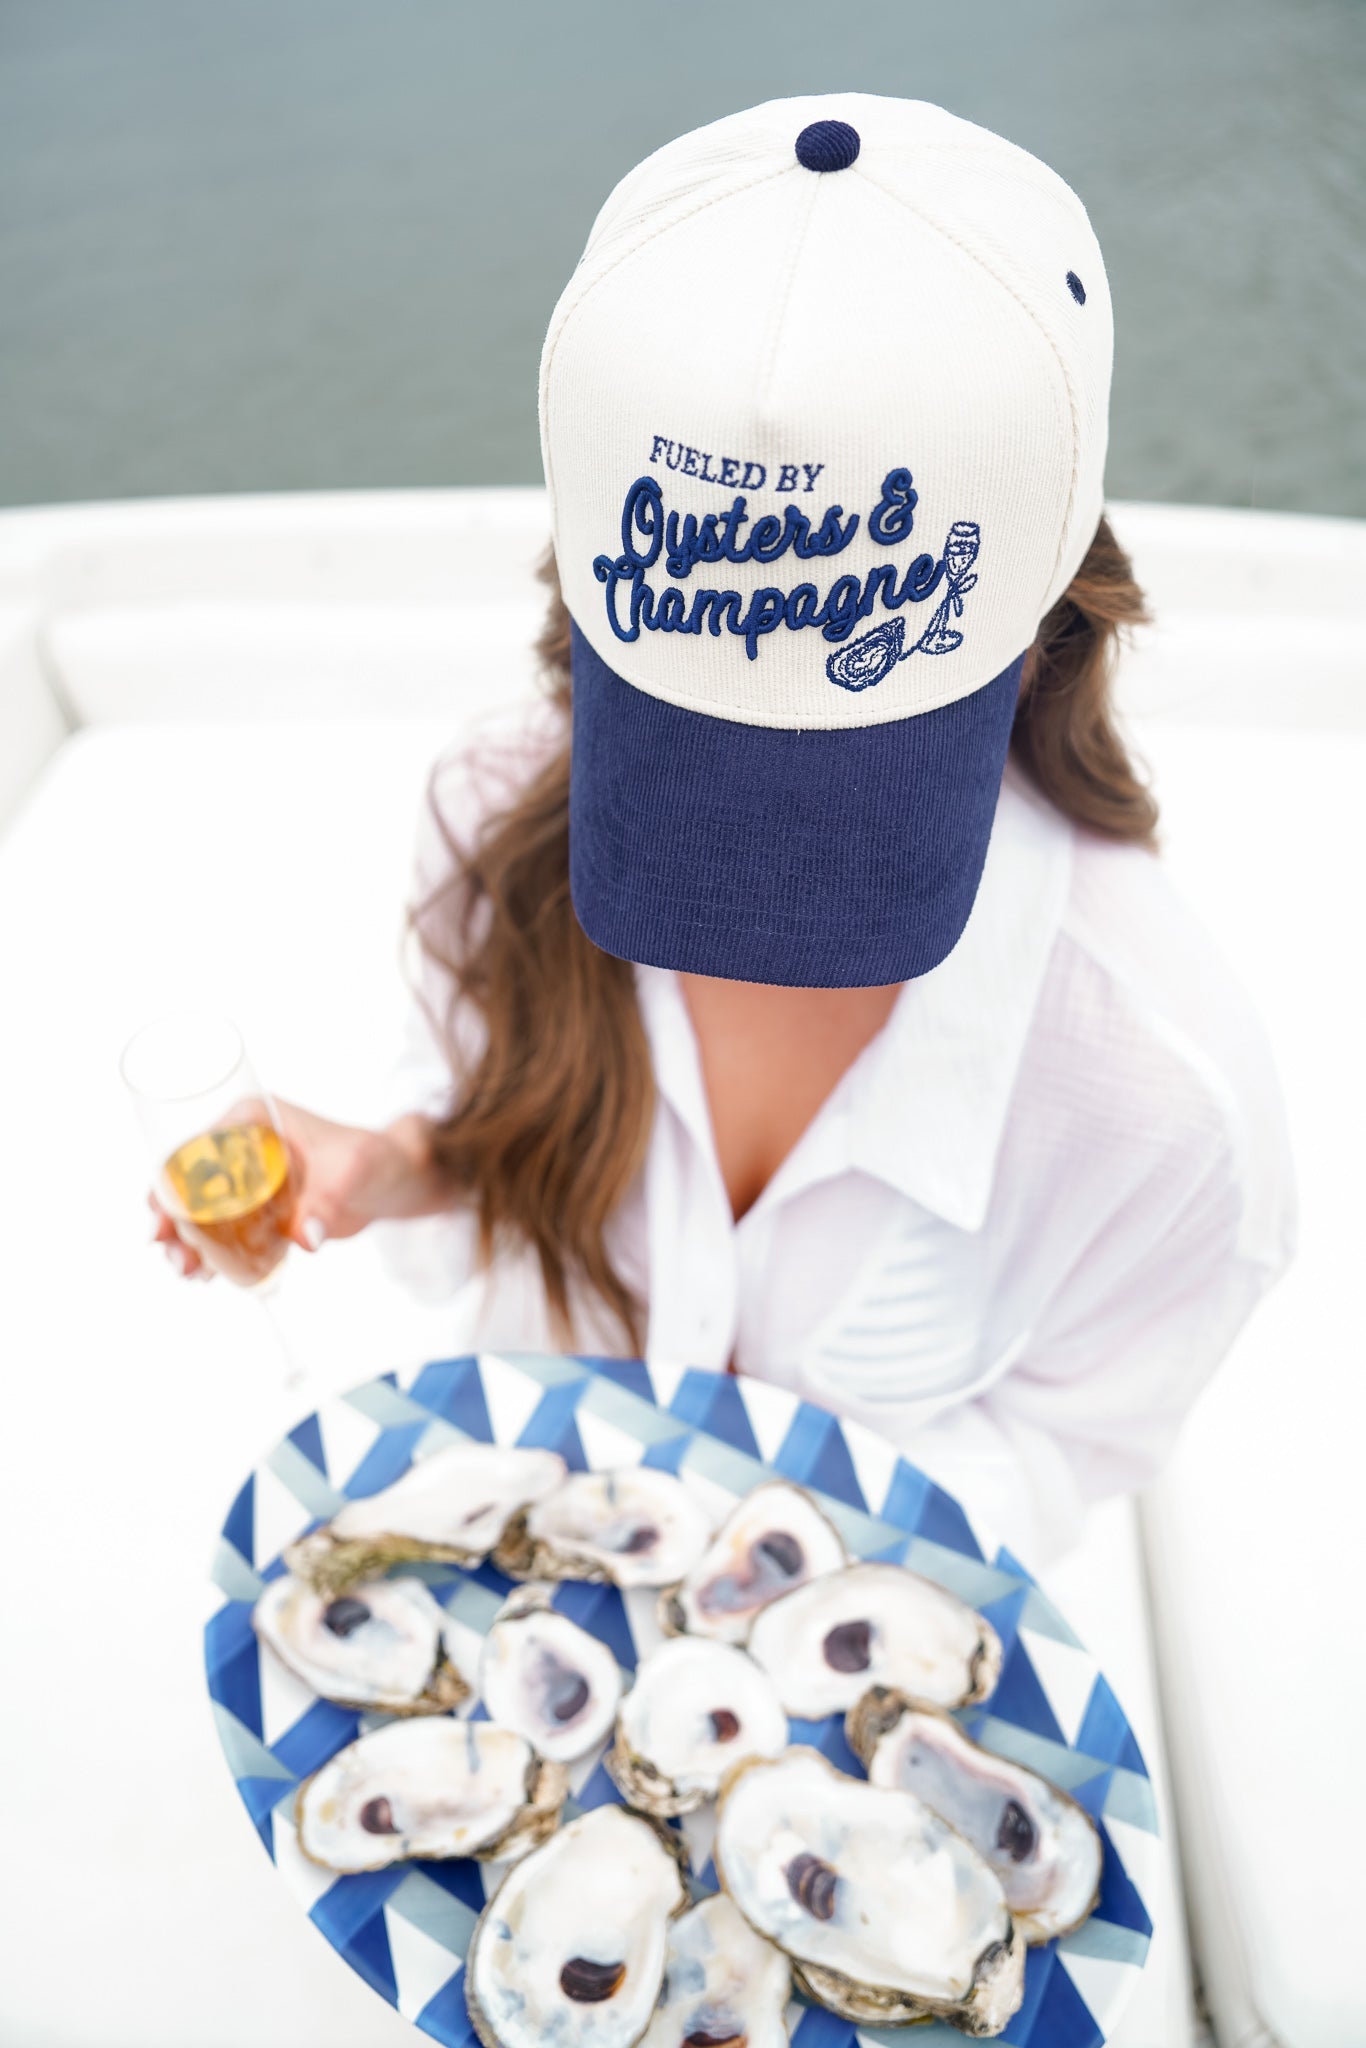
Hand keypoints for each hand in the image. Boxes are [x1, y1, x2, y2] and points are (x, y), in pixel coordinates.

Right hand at [147, 1098, 445, 1280]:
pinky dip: (213, 1251)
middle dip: (171, 1220)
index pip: (195, 1147)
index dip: (169, 1183)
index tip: (163, 1221)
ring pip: (201, 1210)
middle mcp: (242, 1145)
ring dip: (187, 1242)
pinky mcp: (261, 1208)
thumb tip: (306, 1239)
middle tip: (175, 1257)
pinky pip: (226, 1230)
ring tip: (190, 1273)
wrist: (396, 1180)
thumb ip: (328, 1201)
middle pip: (188, 1182)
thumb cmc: (375, 1159)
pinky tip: (207, 1276)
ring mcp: (248, 1179)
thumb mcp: (351, 1173)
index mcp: (253, 1120)